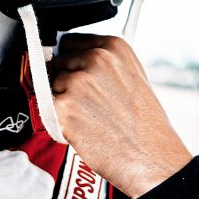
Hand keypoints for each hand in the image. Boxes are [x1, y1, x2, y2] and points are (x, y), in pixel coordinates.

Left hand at [50, 33, 192, 198]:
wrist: (151, 157)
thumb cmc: (144, 123)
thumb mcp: (131, 75)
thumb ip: (102, 62)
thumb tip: (68, 56)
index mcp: (112, 47)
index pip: (69, 41)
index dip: (71, 59)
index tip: (75, 71)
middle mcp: (94, 58)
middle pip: (58, 63)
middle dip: (66, 81)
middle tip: (88, 103)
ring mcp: (77, 82)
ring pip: (50, 85)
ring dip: (61, 101)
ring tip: (88, 117)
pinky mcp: (63, 107)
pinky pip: (47, 108)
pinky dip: (59, 120)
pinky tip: (82, 128)